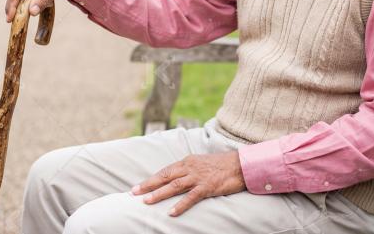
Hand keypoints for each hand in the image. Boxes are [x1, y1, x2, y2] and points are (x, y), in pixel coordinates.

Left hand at [131, 151, 245, 216]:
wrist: (240, 164)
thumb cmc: (222, 165)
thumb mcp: (201, 163)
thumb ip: (188, 169)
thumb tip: (176, 178)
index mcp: (187, 161)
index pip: (165, 171)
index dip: (151, 179)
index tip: (137, 187)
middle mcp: (190, 167)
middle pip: (165, 176)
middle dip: (148, 185)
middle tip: (133, 193)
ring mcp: (198, 177)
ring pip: (174, 186)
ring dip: (159, 194)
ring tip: (146, 202)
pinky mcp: (207, 186)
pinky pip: (191, 197)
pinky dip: (180, 205)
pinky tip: (171, 212)